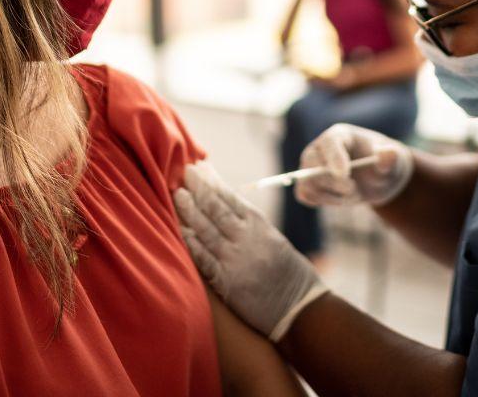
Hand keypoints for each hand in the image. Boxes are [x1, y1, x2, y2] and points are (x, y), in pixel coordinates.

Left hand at [174, 163, 328, 341]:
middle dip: (198, 189)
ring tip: (177, 196)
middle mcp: (247, 239)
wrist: (300, 309)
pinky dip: (190, 243)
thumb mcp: (275, 241)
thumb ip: (251, 227)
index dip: (213, 181)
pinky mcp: (227, 282)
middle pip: (216, 209)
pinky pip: (203, 259)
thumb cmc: (290, 274)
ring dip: (189, 211)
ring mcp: (235, 260)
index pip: (231, 197)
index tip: (200, 168)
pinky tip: (179, 231)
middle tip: (185, 174)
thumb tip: (227, 208)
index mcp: (261, 226)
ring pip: (206, 230)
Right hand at [295, 123, 413, 207]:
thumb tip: (388, 153)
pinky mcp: (309, 183)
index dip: (334, 157)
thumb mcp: (393, 162)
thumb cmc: (384, 166)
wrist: (377, 180)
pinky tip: (340, 199)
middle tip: (354, 190)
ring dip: (332, 195)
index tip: (345, 175)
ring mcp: (311, 166)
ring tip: (353, 195)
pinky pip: (305, 194)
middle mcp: (320, 148)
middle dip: (333, 181)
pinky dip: (322, 201)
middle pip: (312, 162)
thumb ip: (390, 158)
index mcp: (341, 135)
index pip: (330, 142)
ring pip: (308, 182)